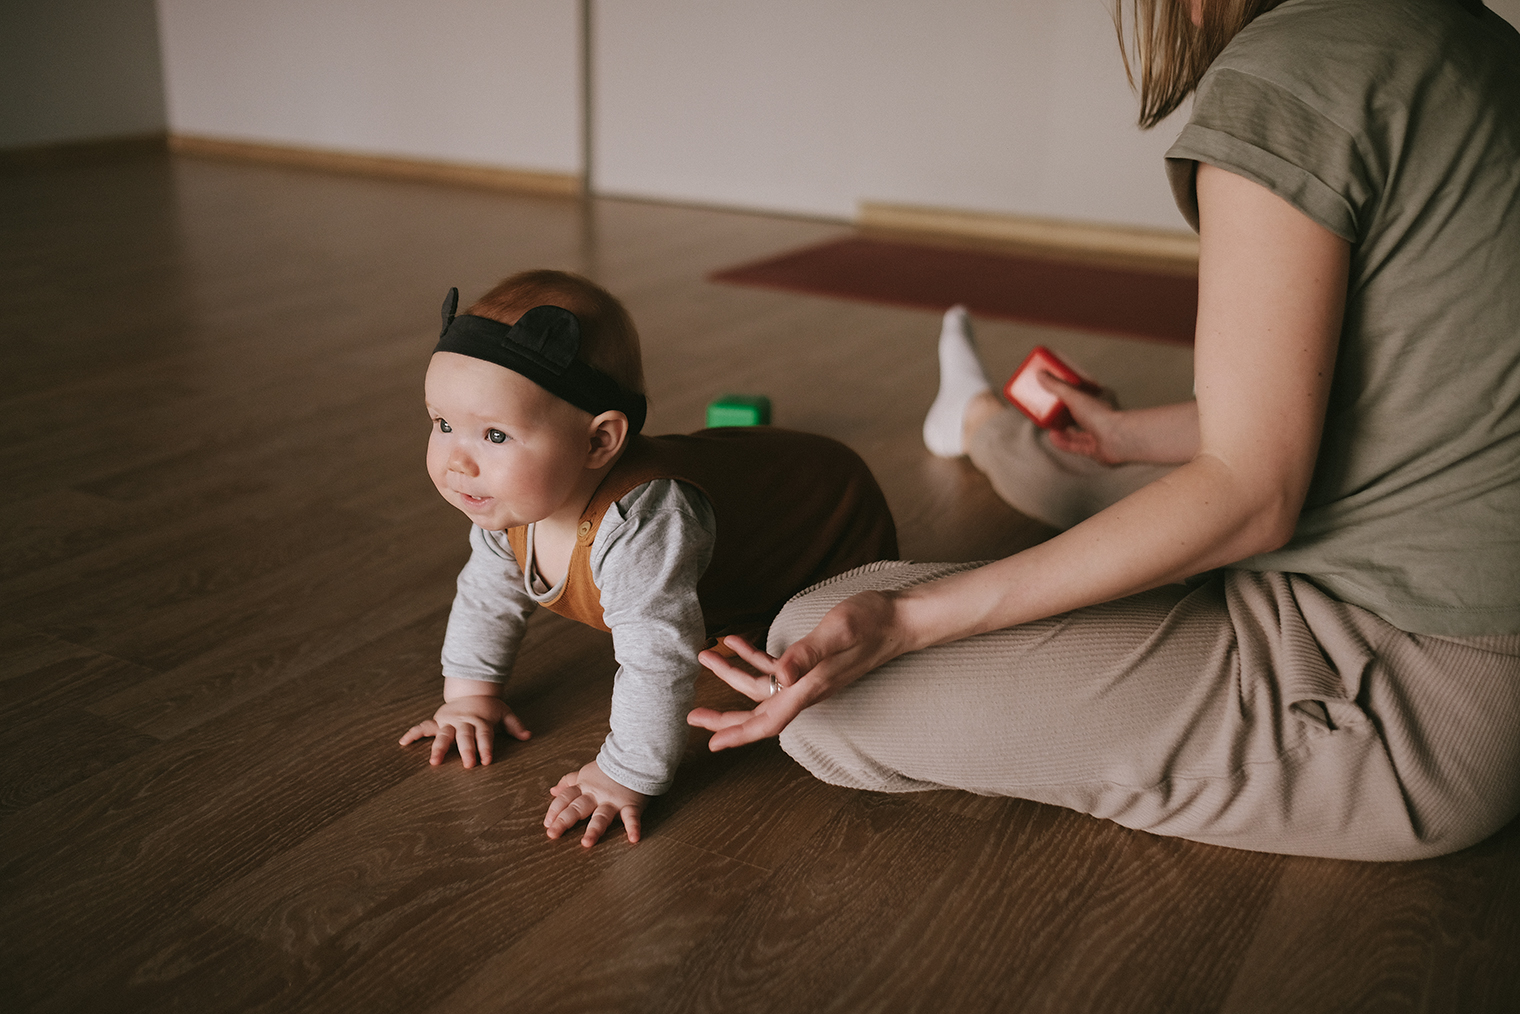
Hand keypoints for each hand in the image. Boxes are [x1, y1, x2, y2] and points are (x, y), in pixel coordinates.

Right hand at [398, 695, 530, 767]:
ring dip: (438, 748)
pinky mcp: (438, 721)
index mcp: (480, 720)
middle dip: (466, 750)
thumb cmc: (488, 707)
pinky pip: (423, 727)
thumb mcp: (504, 712)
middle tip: (467, 765)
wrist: (471, 691)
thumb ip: (514, 725)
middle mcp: (463, 721)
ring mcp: (449, 721)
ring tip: (433, 762)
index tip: (486, 761)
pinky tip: (403, 742)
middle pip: (464, 736)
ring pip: (443, 735)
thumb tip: (527, 736)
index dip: (485, 747)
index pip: (484, 735)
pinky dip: (413, 734)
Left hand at [544, 761, 646, 846]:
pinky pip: (631, 817)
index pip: (566, 798)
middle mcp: (596, 795)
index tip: (547, 823)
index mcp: (585, 787)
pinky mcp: (631, 804)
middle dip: (564, 821)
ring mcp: (613, 801)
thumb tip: (553, 791)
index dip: (555, 810)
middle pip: (578, 808)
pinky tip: (633, 838)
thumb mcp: (586, 773)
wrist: (633, 757)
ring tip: (586, 843)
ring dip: (594, 829)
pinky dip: (633, 827)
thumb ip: (569, 782)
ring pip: (601, 815)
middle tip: (552, 834)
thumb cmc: (609, 768)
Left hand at [688, 589, 907, 751]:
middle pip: (759, 713)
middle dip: (725, 717)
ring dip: (733, 675)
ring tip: (705, 658)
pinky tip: (736, 641)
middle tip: (692, 716)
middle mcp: (808, 689)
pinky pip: (776, 667)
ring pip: (763, 688)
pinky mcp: (813, 663)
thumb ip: (808, 654)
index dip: (739, 734)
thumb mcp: (837, 632)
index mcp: (810, 688)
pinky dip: (753, 657)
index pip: (769, 721)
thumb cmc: (871, 623)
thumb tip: (779, 675)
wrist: (900, 618)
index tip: (712, 745)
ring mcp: (810, 678)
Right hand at [1039, 372, 1129, 464]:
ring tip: (1048, 425)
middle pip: (1079, 415)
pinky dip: (1063, 442)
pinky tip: (1053, 437)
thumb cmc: (1100, 415)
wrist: (1114, 439)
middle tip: (1050, 411)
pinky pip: (1076, 445)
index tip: (1057, 393)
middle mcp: (1099, 418)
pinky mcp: (1094, 450)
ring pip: (1078, 432)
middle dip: (1064, 414)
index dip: (1070, 394)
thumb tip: (1041, 374)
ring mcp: (1098, 435)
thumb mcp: (1074, 396)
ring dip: (1062, 430)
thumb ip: (1057, 386)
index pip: (1083, 396)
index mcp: (1098, 402)